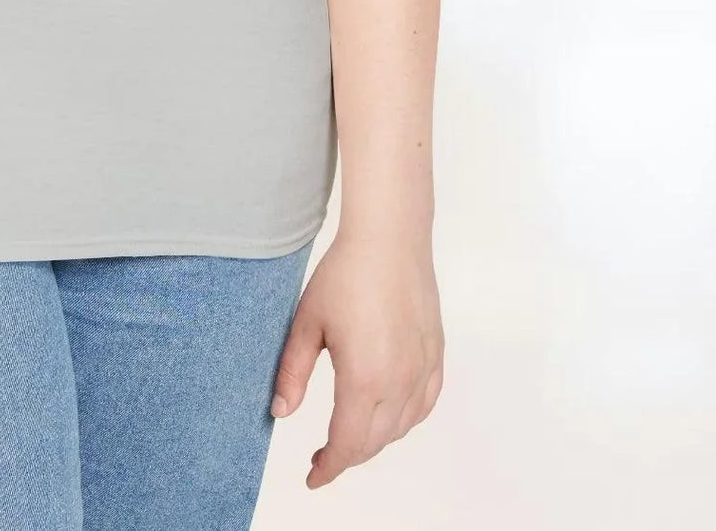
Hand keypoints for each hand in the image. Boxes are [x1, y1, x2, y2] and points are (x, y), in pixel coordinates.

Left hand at [270, 225, 443, 486]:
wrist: (389, 239)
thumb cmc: (345, 274)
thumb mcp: (306, 323)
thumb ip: (292, 372)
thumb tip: (280, 412)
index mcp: (364, 378)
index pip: (347, 444)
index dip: (329, 467)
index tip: (313, 477)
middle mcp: (399, 381)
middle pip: (373, 441)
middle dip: (346, 456)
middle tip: (321, 457)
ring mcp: (422, 370)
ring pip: (400, 427)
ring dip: (373, 440)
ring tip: (348, 436)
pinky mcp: (435, 356)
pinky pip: (424, 405)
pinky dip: (404, 421)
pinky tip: (388, 415)